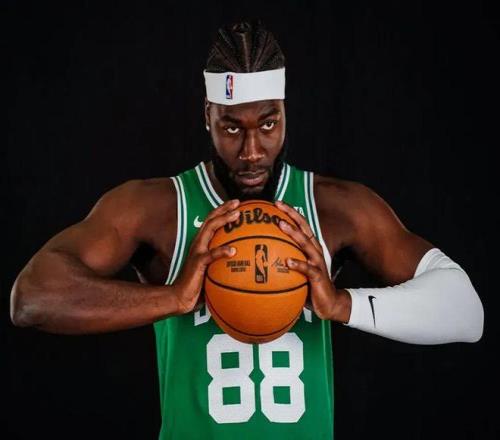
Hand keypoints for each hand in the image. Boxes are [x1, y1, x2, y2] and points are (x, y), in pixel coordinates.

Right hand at [171, 199, 239, 314]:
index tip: (236, 204)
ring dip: (224, 220)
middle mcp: (198, 244)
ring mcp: (197, 252)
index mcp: (202, 244)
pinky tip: (233, 250)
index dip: (222, 211)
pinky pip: (211, 255)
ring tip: (237, 215)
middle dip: (224, 209)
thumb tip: (242, 262)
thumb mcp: (212, 271)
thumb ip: (223, 263)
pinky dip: (222, 251)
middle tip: (237, 202)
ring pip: (210, 230)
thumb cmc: (198, 286)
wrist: (180, 297)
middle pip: (211, 220)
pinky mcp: (198, 263)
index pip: (211, 222)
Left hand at [274, 200, 350, 322]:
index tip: (277, 202)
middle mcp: (315, 251)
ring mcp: (317, 262)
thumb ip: (285, 260)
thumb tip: (263, 254)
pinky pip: (307, 269)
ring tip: (281, 225)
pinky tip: (288, 261)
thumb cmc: (309, 285)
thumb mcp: (297, 270)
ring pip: (305, 244)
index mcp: (310, 247)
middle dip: (291, 215)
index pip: (301, 225)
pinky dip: (298, 264)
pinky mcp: (318, 276)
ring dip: (293, 233)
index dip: (291, 213)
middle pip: (304, 228)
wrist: (329, 303)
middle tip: (278, 206)